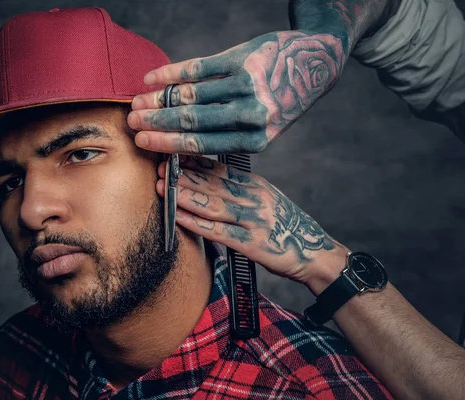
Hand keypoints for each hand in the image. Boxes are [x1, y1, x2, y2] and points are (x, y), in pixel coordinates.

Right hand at [129, 30, 345, 154]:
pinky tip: (153, 78)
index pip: (201, 146)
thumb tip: (178, 142)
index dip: (166, 143)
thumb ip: (226, 136)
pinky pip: (198, 68)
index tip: (142, 141)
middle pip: (192, 121)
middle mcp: (250, 115)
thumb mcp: (261, 128)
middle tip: (132, 122)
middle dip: (156, 122)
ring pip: (192, 95)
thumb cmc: (280, 101)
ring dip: (158, 98)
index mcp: (254, 140)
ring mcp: (246, 85)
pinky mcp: (242, 59)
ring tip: (137, 101)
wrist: (314, 64)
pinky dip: (171, 74)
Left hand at [156, 155, 345, 285]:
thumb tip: (208, 178)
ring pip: (213, 204)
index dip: (194, 162)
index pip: (220, 169)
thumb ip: (240, 189)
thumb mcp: (266, 199)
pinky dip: (196, 223)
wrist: (315, 253)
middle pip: (213, 183)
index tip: (172, 155)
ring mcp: (253, 220)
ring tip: (163, 187)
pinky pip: (218, 232)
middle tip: (160, 167)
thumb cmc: (285, 226)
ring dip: (185, 195)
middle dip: (184, 175)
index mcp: (256, 185)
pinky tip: (178, 217)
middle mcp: (254, 198)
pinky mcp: (252, 244)